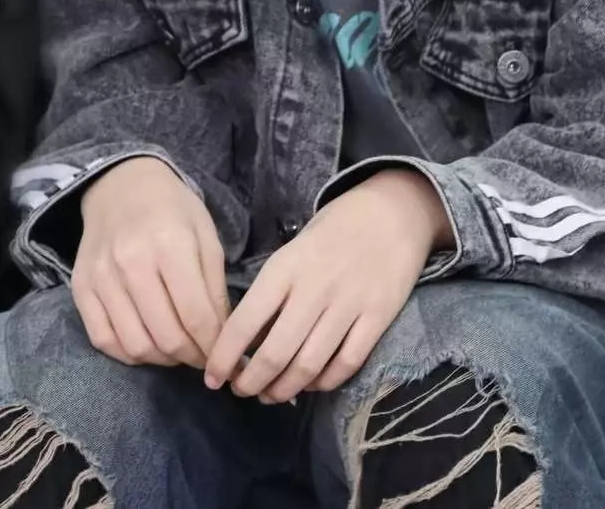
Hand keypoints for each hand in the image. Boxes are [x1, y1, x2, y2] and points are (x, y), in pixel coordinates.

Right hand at [72, 156, 228, 369]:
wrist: (121, 185)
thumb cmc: (173, 209)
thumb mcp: (206, 235)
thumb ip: (215, 286)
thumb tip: (223, 336)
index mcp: (170, 243)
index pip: (196, 314)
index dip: (214, 345)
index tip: (226, 357)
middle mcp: (131, 262)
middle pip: (166, 336)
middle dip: (192, 357)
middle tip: (204, 358)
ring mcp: (102, 277)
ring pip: (135, 345)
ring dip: (163, 360)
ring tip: (179, 352)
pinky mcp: (80, 289)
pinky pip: (104, 340)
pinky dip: (130, 355)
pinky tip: (148, 346)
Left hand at [204, 168, 453, 402]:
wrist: (393, 210)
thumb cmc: (335, 229)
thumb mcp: (294, 250)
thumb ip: (275, 291)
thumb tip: (250, 341)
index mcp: (286, 267)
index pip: (244, 322)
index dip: (223, 358)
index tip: (211, 378)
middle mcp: (314, 288)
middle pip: (275, 354)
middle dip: (251, 383)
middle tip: (241, 391)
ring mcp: (348, 305)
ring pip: (309, 366)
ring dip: (284, 389)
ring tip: (271, 394)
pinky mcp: (378, 317)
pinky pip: (346, 364)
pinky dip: (325, 383)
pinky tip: (312, 384)